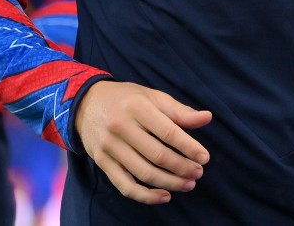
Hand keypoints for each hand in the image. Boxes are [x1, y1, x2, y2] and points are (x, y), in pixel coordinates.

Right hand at [74, 80, 211, 204]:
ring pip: (144, 173)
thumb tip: (207, 118)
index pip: (167, 131)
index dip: (189, 147)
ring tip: (188, 184)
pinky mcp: (102, 161)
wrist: (85, 103)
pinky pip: (125, 186)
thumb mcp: (152, 96)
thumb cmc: (126, 99)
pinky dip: (146, 196)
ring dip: (170, 183)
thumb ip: (179, 111)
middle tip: (198, 173)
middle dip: (182, 167)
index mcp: (137, 106)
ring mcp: (109, 146)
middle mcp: (120, 126)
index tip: (205, 158)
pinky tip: (165, 196)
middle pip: (157, 155)